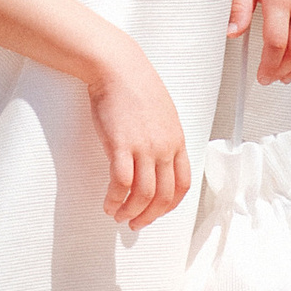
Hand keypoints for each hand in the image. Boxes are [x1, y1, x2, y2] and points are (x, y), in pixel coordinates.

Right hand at [88, 42, 194, 229]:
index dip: (169, 205)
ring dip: (130, 211)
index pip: (182, 184)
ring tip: (118, 216)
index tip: (156, 212)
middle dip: (149, 216)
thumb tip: (156, 157)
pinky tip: (108, 203)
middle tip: (135, 224)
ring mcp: (144, 147)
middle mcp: (164, 147)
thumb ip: (163, 136)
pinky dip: (115, 199)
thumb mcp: (162, 113)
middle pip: (164, 196)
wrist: (118, 67)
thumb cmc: (135, 85)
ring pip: (143, 194)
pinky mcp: (121, 145)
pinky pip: (121, 183)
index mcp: (177, 140)